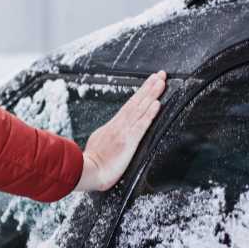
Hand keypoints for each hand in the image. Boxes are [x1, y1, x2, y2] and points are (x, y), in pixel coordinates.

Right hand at [75, 71, 166, 192]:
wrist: (86, 173)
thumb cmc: (91, 166)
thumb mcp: (98, 146)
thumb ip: (107, 139)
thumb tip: (112, 137)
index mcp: (112, 127)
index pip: (129, 107)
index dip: (140, 94)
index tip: (150, 83)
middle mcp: (118, 126)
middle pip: (136, 102)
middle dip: (149, 87)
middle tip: (160, 74)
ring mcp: (123, 132)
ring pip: (140, 109)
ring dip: (152, 94)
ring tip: (161, 82)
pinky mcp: (128, 141)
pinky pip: (141, 124)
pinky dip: (149, 113)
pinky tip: (157, 104)